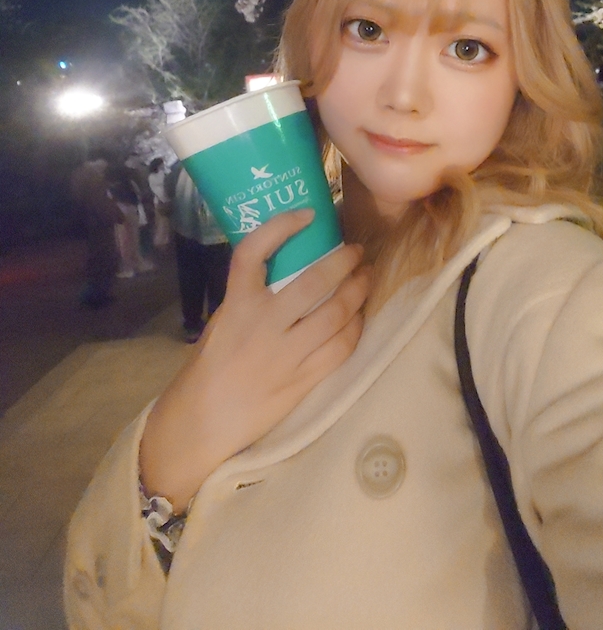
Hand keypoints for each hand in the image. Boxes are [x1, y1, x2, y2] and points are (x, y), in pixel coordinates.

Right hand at [140, 209, 369, 511]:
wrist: (202, 421)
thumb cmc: (211, 366)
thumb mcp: (223, 320)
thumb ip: (252, 295)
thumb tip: (292, 265)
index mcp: (236, 304)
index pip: (255, 251)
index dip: (282, 226)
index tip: (308, 214)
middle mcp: (262, 324)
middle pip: (313, 281)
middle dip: (344, 260)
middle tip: (356, 251)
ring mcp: (285, 354)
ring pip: (335, 314)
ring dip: (358, 291)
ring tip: (366, 277)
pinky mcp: (302, 381)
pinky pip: (340, 349)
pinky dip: (355, 328)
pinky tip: (359, 318)